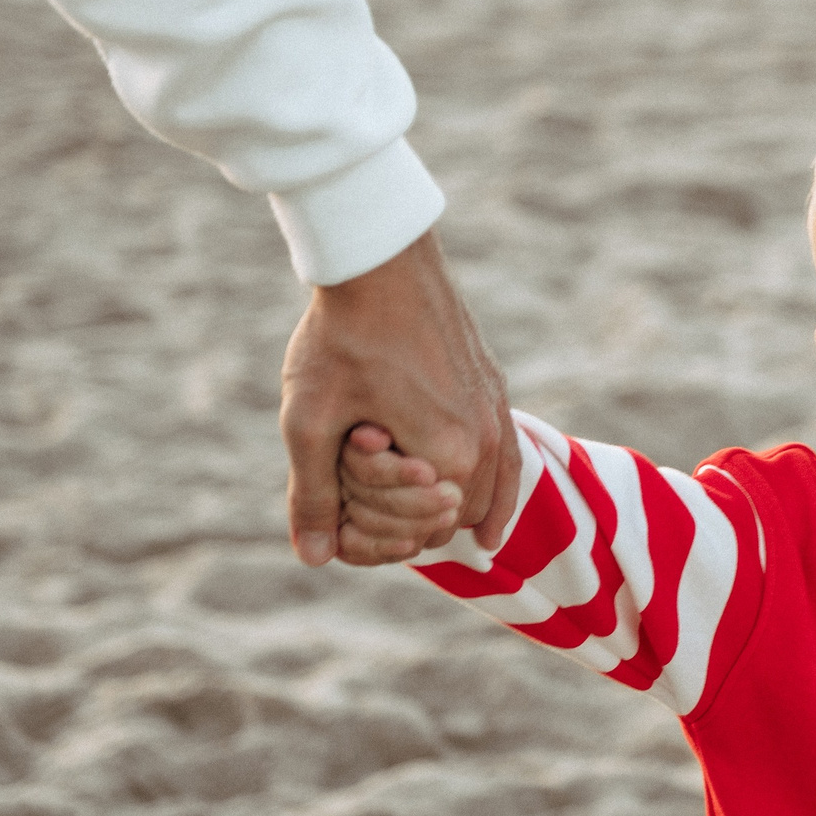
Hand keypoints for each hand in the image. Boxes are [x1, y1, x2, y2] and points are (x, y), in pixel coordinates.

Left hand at [280, 230, 518, 564]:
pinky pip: (506, 459)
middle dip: (402, 513)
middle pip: (451, 518)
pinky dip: (493, 492)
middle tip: (354, 470)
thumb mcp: (310, 421)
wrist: (380, 257)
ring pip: (485, 493)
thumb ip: (314, 495)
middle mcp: (487, 439)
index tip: (334, 495)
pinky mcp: (494, 386)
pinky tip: (484, 522)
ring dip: (441, 502)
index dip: (370, 533)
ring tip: (405, 506)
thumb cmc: (343, 337)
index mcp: (450, 456)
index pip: (417, 535)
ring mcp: (497, 411)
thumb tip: (314, 558)